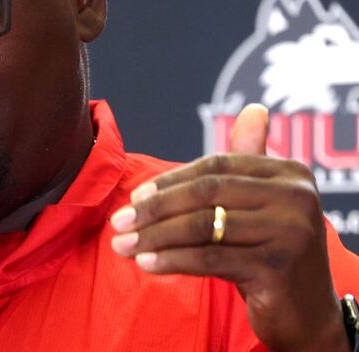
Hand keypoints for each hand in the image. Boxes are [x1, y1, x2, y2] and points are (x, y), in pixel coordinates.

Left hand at [110, 104, 347, 351]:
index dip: (171, 180)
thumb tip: (254, 109)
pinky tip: (146, 264)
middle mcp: (296, 197)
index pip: (215, 167)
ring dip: (154, 236)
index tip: (134, 196)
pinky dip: (172, 259)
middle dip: (155, 208)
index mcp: (290, 173)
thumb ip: (249, 163)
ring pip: (203, 226)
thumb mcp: (259, 205)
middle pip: (206, 193)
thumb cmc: (271, 253)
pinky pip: (210, 258)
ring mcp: (290, 232)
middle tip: (118, 222)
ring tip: (122, 246)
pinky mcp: (278, 267)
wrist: (305, 314)